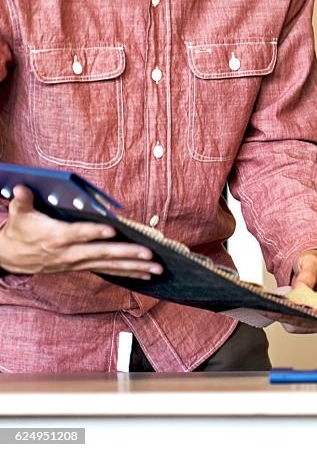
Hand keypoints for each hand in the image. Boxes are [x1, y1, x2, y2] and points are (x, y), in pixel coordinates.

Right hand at [0, 185, 161, 278]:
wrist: (10, 258)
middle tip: (149, 254)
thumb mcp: (19, 215)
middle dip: (127, 253)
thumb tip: (22, 187)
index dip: (95, 232)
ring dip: (135, 267)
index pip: (79, 234)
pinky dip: (128, 273)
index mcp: (57, 237)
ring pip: (110, 265)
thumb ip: (23, 201)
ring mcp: (78, 262)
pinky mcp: (82, 267)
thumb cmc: (19, 231)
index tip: (113, 230)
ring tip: (157, 269)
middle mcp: (71, 253)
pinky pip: (108, 271)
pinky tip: (146, 275)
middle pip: (102, 253)